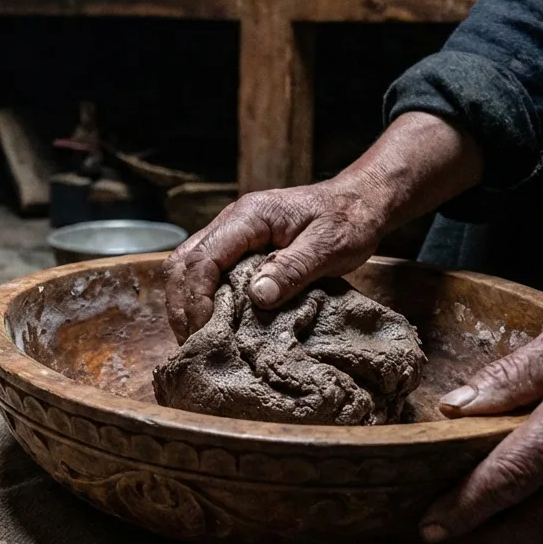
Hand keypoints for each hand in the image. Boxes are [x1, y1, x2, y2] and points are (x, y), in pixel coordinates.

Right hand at [163, 180, 387, 342]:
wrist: (360, 201)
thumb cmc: (348, 220)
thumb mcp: (328, 246)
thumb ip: (292, 269)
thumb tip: (257, 297)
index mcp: (248, 217)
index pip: (203, 258)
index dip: (197, 298)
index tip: (206, 331)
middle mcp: (231, 221)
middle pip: (183, 262)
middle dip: (182, 304)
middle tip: (193, 343)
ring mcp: (231, 233)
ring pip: (186, 266)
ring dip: (185, 303)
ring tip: (196, 338)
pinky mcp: (237, 247)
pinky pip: (204, 271)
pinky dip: (199, 298)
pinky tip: (210, 323)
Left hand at [421, 280, 542, 543]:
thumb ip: (507, 377)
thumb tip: (451, 408)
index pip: (509, 479)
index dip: (465, 509)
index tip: (429, 525)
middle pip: (530, 524)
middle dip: (479, 540)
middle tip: (440, 541)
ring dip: (513, 543)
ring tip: (474, 538)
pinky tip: (528, 521)